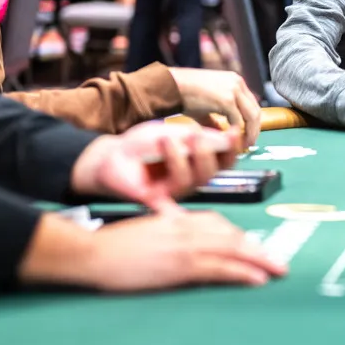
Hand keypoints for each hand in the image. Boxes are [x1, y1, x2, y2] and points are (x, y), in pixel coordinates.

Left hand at [71, 124, 241, 211]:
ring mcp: (175, 191)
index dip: (232, 148)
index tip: (234, 132)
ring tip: (166, 140)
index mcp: (198, 161)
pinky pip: (169, 206)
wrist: (111, 155)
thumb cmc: (142, 145)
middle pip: (212, 172)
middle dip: (206, 152)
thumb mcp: (171, 133)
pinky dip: (174, 212)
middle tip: (194, 136)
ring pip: (191, 180)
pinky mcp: (157, 200)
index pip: (224, 159)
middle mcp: (191, 179)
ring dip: (180, 158)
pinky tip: (177, 208)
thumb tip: (228, 137)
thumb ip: (197, 137)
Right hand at [82, 210, 286, 290]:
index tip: (253, 248)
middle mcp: (186, 227)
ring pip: (232, 250)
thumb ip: (165, 228)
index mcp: (177, 218)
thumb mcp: (145, 230)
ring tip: (278, 270)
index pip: (217, 223)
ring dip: (259, 260)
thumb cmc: (112, 245)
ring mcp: (185, 245)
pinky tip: (257, 279)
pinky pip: (220, 268)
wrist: (93, 253)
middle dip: (258, 249)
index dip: (238, 236)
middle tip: (278, 262)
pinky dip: (242, 272)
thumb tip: (177, 233)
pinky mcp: (181, 265)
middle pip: (231, 235)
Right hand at [170, 68, 261, 146]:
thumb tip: (222, 134)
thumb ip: (215, 118)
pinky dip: (237, 134)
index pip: (251, 103)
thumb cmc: (183, 94)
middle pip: (256, 110)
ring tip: (243, 146)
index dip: (252, 122)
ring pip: (251, 116)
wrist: (170, 87)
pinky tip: (231, 142)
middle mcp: (237, 83)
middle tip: (249, 144)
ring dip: (249, 133)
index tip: (249, 135)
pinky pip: (238, 121)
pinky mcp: (227, 100)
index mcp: (234, 80)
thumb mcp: (205, 105)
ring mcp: (233, 90)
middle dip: (254, 130)